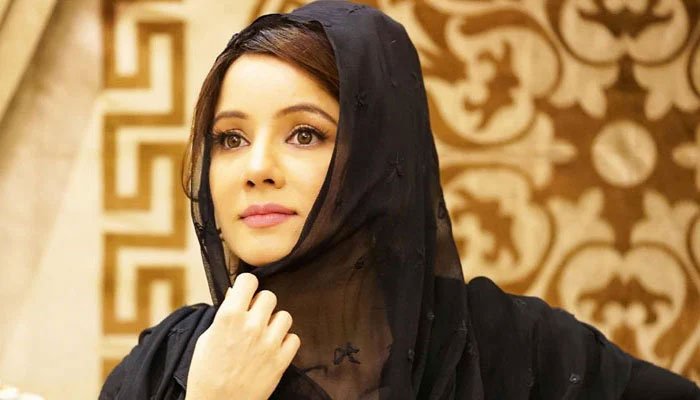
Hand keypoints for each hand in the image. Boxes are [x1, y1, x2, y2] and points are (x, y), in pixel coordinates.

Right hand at [185, 273, 299, 399]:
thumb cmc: (205, 374)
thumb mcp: (206, 338)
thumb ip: (224, 314)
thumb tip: (236, 294)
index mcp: (229, 316)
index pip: (249, 280)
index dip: (247, 286)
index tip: (245, 294)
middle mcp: (252, 326)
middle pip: (269, 296)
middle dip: (261, 305)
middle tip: (254, 318)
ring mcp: (269, 343)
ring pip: (285, 316)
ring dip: (275, 323)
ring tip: (265, 334)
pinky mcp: (281, 360)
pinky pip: (294, 338)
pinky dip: (286, 342)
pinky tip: (274, 348)